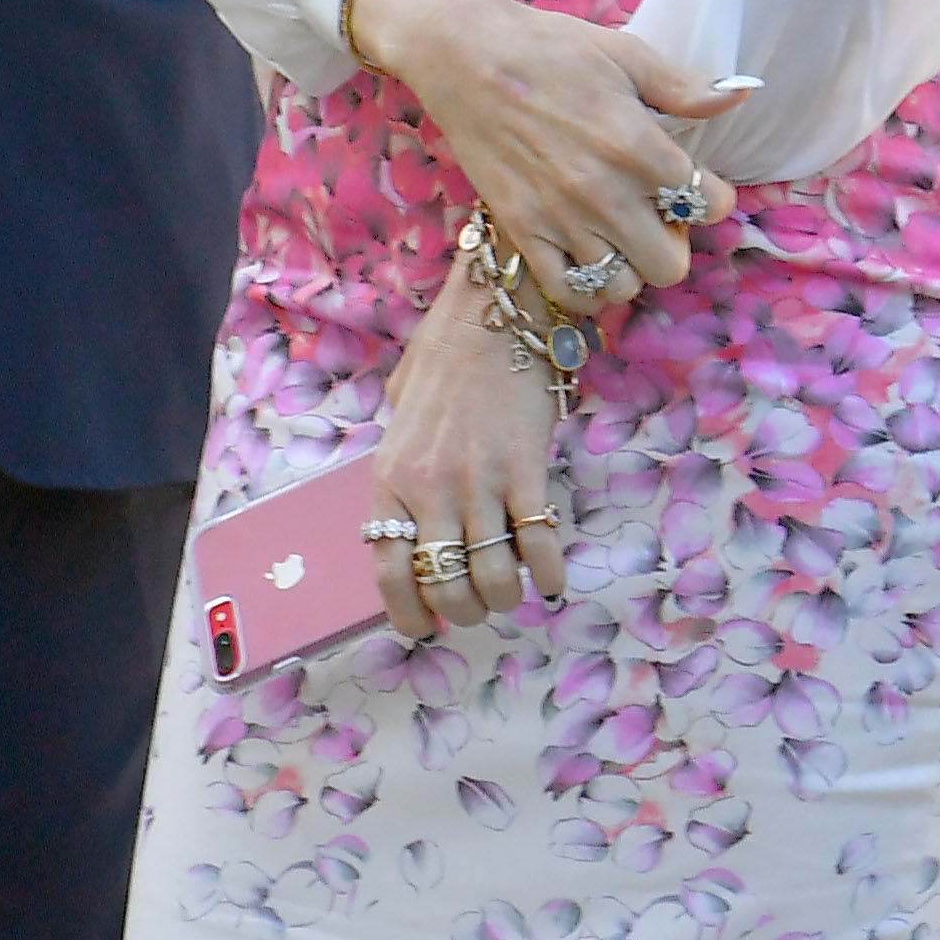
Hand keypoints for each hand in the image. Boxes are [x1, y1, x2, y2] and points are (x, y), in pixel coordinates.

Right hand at [345, 0, 737, 309]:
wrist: (464, 56)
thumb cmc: (549, 48)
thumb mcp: (625, 54)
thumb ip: (684, 86)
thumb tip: (740, 93)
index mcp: (637, 145)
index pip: (709, 204)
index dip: (710, 196)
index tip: (693, 182)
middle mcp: (603, 192)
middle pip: (671, 264)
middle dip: (673, 240)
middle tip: (656, 212)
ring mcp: (560, 218)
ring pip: (622, 285)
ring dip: (629, 263)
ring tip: (618, 232)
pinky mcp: (522, 231)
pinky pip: (567, 292)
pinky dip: (585, 283)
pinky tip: (587, 253)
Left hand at [363, 253, 571, 641]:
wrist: (493, 313)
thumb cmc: (446, 360)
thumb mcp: (400, 419)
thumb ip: (402, 472)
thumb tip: (409, 524)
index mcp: (389, 476)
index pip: (388, 569)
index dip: (409, 612)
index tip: (428, 625)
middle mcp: (428, 487)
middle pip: (443, 584)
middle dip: (465, 611)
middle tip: (481, 606)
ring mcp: (477, 481)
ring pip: (491, 576)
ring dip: (506, 598)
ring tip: (515, 591)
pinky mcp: (525, 470)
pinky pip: (538, 544)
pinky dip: (547, 573)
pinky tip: (550, 574)